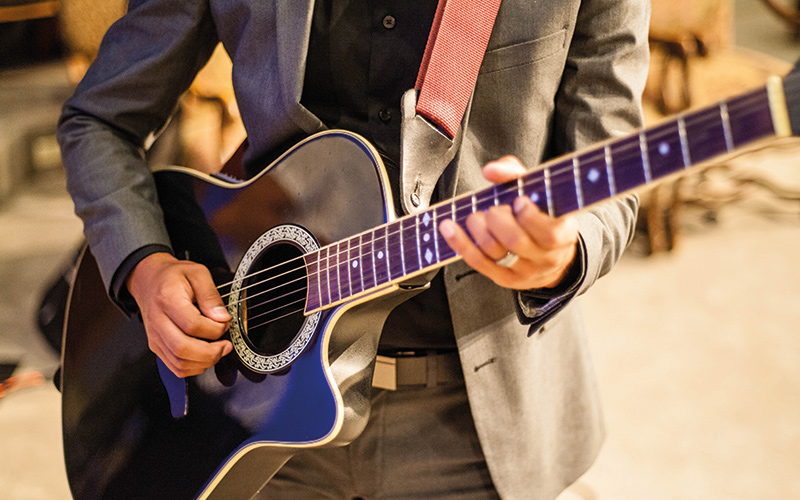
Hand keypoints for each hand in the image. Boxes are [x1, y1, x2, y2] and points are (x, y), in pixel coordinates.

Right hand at [127, 252, 231, 376]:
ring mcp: (155, 337)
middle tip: (225, 345)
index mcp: (167, 299)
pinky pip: (175, 367)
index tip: (225, 323)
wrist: (149, 280)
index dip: (214, 329)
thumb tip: (222, 318)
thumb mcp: (198, 273)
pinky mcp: (156, 347)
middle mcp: (158, 321)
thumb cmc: (173, 276)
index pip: (192, 324)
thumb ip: (211, 295)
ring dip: (204, 362)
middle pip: (183, 349)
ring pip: (179, 363)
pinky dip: (194, 367)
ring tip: (218, 350)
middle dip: (211, 353)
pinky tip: (205, 356)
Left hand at [439, 156, 578, 289]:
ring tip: (475, 216)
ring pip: (496, 251)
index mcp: (564, 233)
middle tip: (493, 209)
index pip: (549, 232)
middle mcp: (548, 256)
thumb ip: (516, 175)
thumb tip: (491, 170)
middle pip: (516, 240)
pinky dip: (460, 242)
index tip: (519, 200)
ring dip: (477, 228)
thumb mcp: (539, 192)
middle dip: (497, 219)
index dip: (530, 217)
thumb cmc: (542, 215)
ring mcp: (526, 270)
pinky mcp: (506, 279)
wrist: (552, 256)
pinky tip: (448, 227)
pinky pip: (479, 262)